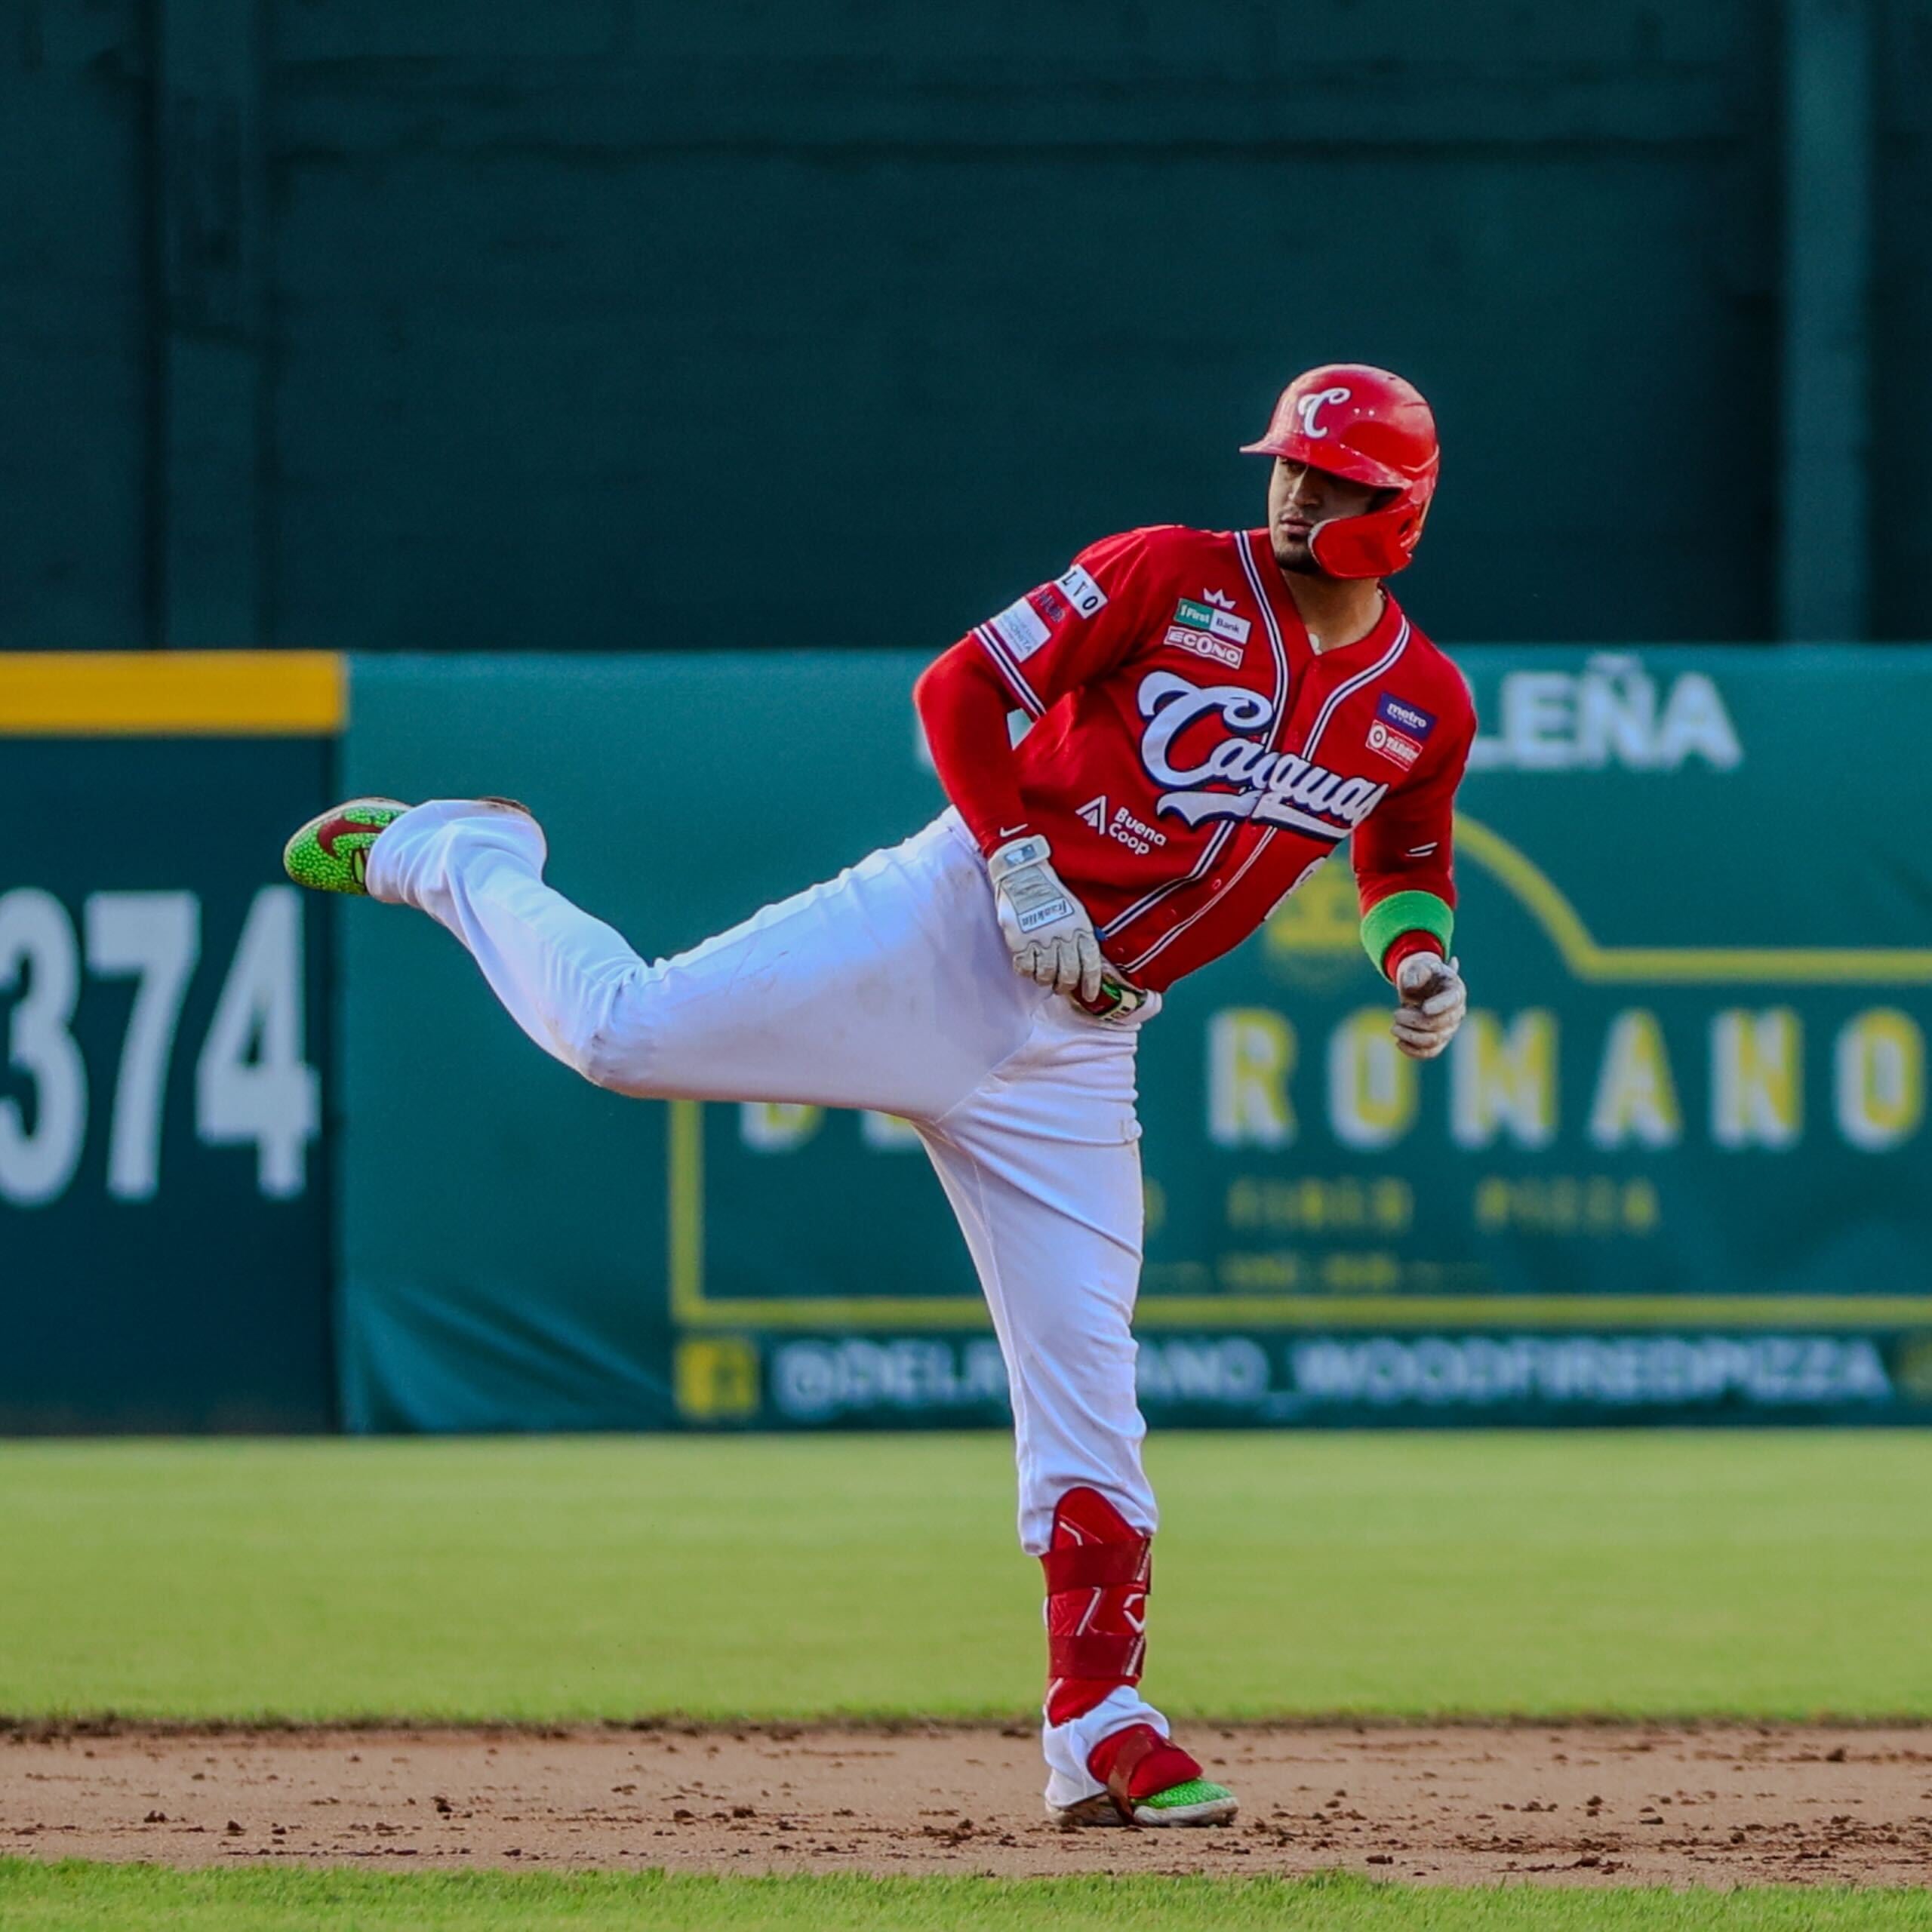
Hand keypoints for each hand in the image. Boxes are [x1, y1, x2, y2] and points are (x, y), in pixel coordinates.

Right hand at [986, 835, 1105, 1001]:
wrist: (1024, 876)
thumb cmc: (1051, 892)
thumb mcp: (1076, 911)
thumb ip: (1081, 935)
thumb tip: (1085, 961)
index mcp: (1081, 929)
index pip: (1091, 964)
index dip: (1090, 984)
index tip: (1088, 996)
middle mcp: (1063, 937)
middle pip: (1069, 975)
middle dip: (1066, 986)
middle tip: (1062, 987)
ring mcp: (1041, 941)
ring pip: (1047, 976)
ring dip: (1046, 981)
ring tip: (1044, 978)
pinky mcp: (1020, 942)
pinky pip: (1025, 969)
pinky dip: (1028, 972)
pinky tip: (1029, 967)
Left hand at [1392, 951, 1464, 1059]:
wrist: (1421, 984)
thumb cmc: (1422, 973)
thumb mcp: (1419, 965)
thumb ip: (1416, 972)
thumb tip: (1410, 986)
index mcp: (1455, 991)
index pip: (1452, 1002)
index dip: (1439, 1006)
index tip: (1424, 1007)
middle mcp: (1456, 1012)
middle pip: (1438, 1024)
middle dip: (1413, 1021)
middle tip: (1395, 1013)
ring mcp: (1449, 1029)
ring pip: (1433, 1040)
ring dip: (1409, 1036)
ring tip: (1394, 1027)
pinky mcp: (1439, 1040)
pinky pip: (1430, 1052)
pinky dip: (1413, 1051)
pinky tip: (1398, 1042)